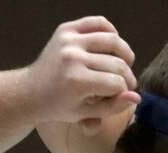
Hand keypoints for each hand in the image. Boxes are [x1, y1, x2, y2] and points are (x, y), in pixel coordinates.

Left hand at [25, 16, 141, 125]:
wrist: (31, 91)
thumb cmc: (59, 106)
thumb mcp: (85, 114)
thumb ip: (112, 107)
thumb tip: (136, 97)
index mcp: (76, 82)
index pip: (116, 84)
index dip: (124, 92)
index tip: (121, 96)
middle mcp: (73, 58)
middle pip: (117, 64)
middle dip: (126, 77)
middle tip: (125, 83)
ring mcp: (69, 40)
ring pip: (113, 41)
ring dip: (125, 54)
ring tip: (124, 64)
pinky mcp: (66, 29)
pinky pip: (99, 22)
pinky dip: (111, 32)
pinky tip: (112, 46)